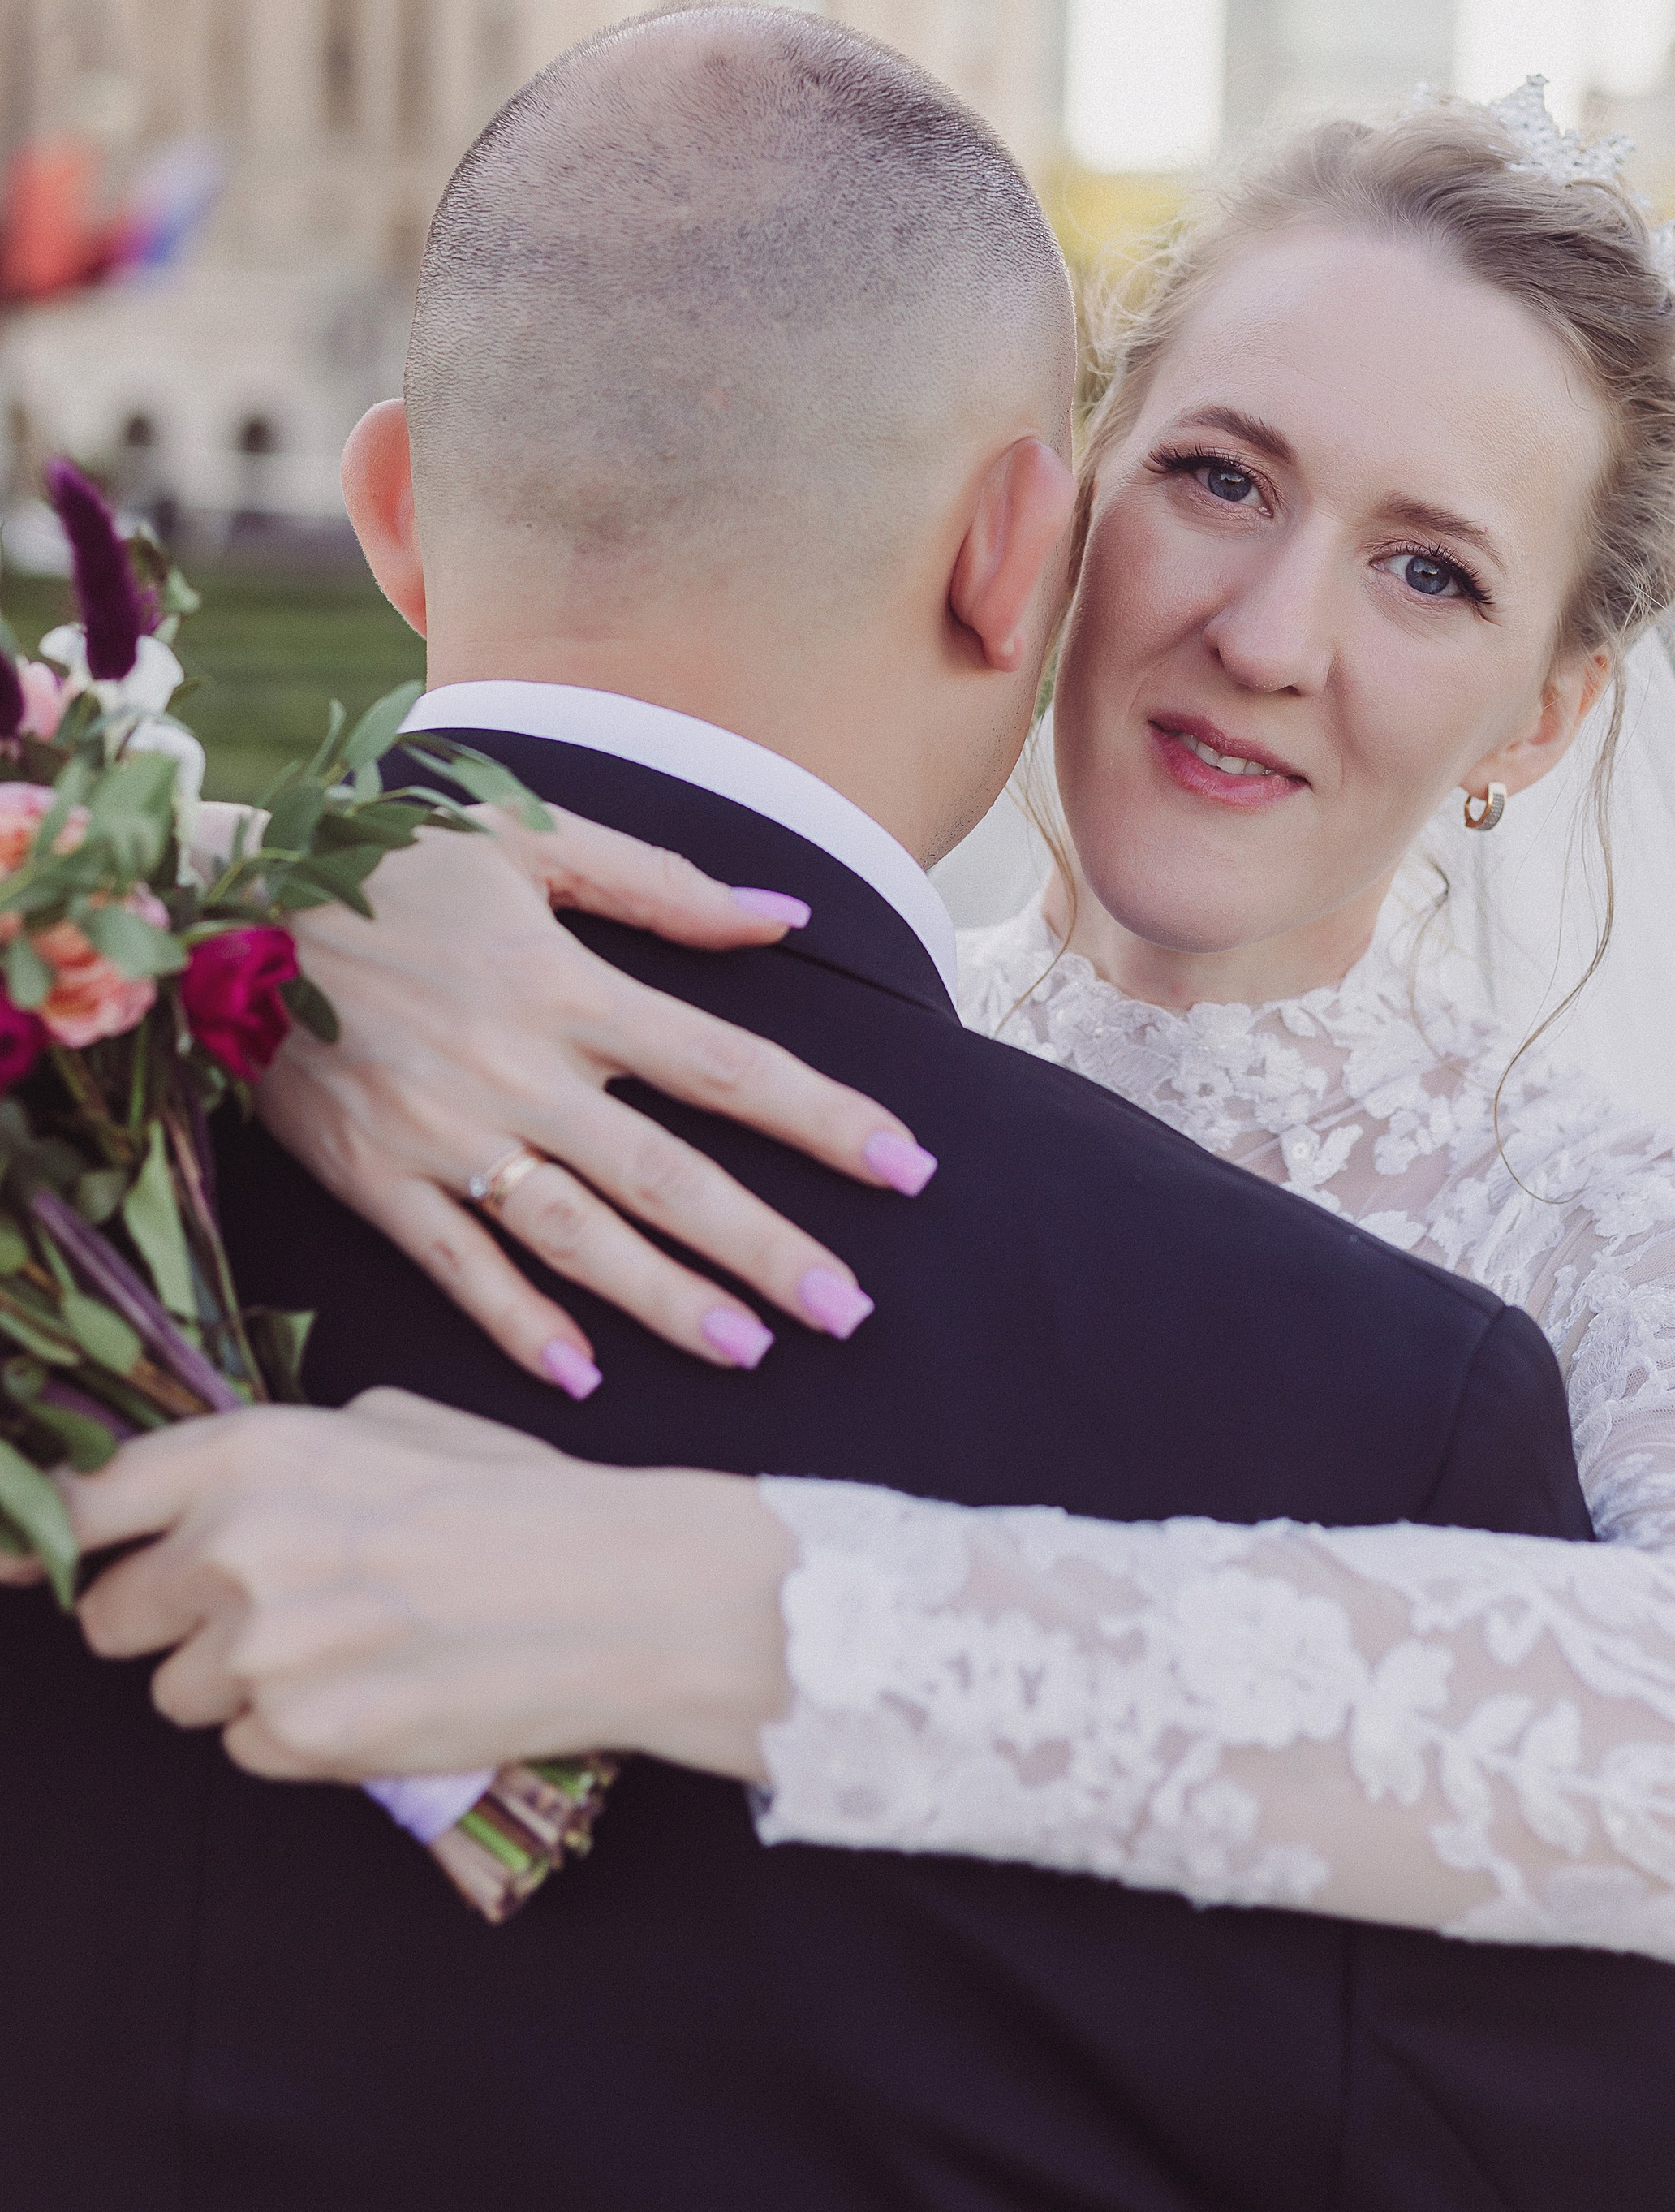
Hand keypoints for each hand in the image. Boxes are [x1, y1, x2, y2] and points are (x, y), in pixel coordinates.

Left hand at [68, 1395, 792, 1784]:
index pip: (80, 1503)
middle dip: (168, 1621)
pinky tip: (376, 1691)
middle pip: (108, 1618)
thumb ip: (279, 1457)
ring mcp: (259, 1651)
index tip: (38, 1565)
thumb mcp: (394, 1422)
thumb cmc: (519, 1498)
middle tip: (260, 1610)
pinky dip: (296, 1735)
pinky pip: (247, 1750)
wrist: (617, 1592)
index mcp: (251, 1451)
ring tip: (347, 1647)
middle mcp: (233, 1545)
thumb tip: (207, 1495)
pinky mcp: (297, 1739)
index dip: (48, 1540)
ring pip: (178, 1695)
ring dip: (240, 1682)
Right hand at [256, 804, 938, 1397]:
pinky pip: (456, 1270)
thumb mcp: (530, 839)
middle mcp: (516, 1071)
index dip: (824, 1119)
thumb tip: (786, 914)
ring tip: (752, 1351)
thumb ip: (664, 883)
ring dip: (667, 1301)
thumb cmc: (392, 861)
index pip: (728, 1066)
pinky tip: (583, 1379)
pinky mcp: (373, 1182)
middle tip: (851, 1311)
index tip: (906, 1166)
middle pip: (668, 1176)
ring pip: (575, 1238)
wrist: (225, 900)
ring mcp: (442, 1136)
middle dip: (767, 1247)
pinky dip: (518, 1327)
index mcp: (567, 983)